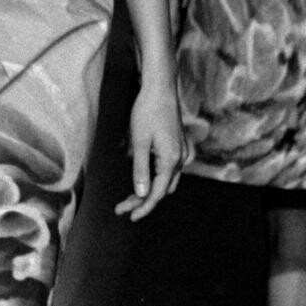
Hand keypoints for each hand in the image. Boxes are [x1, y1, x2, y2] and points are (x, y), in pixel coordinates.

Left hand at [113, 76, 184, 220]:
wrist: (160, 89)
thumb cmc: (147, 112)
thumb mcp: (139, 142)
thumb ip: (140, 170)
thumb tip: (142, 194)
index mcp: (172, 160)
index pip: (157, 193)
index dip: (143, 207)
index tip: (129, 216)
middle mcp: (181, 159)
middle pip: (162, 189)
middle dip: (143, 200)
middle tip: (122, 208)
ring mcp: (183, 153)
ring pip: (166, 181)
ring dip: (150, 190)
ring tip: (129, 198)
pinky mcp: (179, 147)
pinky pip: (169, 170)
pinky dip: (156, 178)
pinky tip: (142, 178)